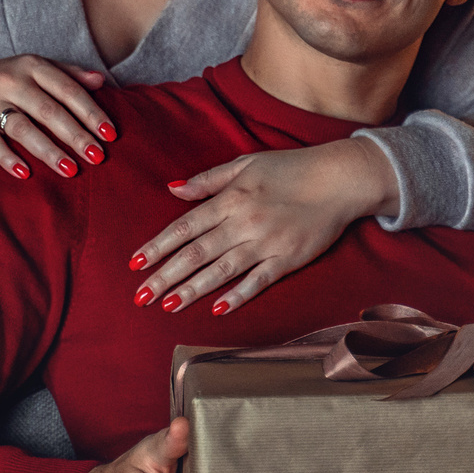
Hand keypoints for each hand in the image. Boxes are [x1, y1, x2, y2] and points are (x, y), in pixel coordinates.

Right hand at [0, 56, 111, 180]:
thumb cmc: (5, 81)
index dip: (91, 112)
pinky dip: (7, 158)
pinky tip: (25, 173)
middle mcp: (10, 81)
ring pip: (23, 128)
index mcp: (31, 66)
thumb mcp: (34, 69)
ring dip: (49, 151)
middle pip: (48, 110)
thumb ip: (68, 74)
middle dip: (76, 135)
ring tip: (71, 170)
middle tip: (98, 156)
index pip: (67, 89)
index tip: (110, 134)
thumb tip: (101, 81)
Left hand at [129, 140, 396, 314]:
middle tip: (140, 296)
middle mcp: (243, 222)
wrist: (339, 179)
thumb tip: (172, 189)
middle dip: (165, 276)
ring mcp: (266, 243)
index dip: (157, 246)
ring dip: (192, 290)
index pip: (184, 227)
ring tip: (167, 305)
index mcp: (230, 199)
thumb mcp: (245, 163)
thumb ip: (208, 180)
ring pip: (221, 271)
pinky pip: (258, 281)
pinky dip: (238, 295)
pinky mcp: (288, 260)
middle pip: (196, 253)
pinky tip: (218, 309)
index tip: (134, 263)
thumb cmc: (291, 168)